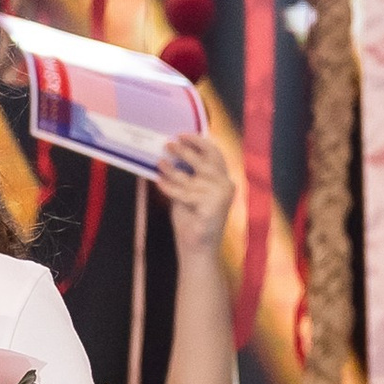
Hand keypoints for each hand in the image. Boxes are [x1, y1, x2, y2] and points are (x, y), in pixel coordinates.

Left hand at [156, 130, 233, 261]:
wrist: (197, 249)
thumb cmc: (192, 220)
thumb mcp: (188, 192)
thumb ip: (186, 175)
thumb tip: (171, 155)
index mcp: (223, 180)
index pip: (214, 154)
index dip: (199, 141)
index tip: (182, 134)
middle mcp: (225, 186)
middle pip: (205, 160)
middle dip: (185, 150)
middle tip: (167, 144)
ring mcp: (220, 196)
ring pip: (191, 178)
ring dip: (172, 169)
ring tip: (159, 162)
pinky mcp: (211, 207)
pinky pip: (184, 193)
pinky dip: (169, 187)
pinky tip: (158, 182)